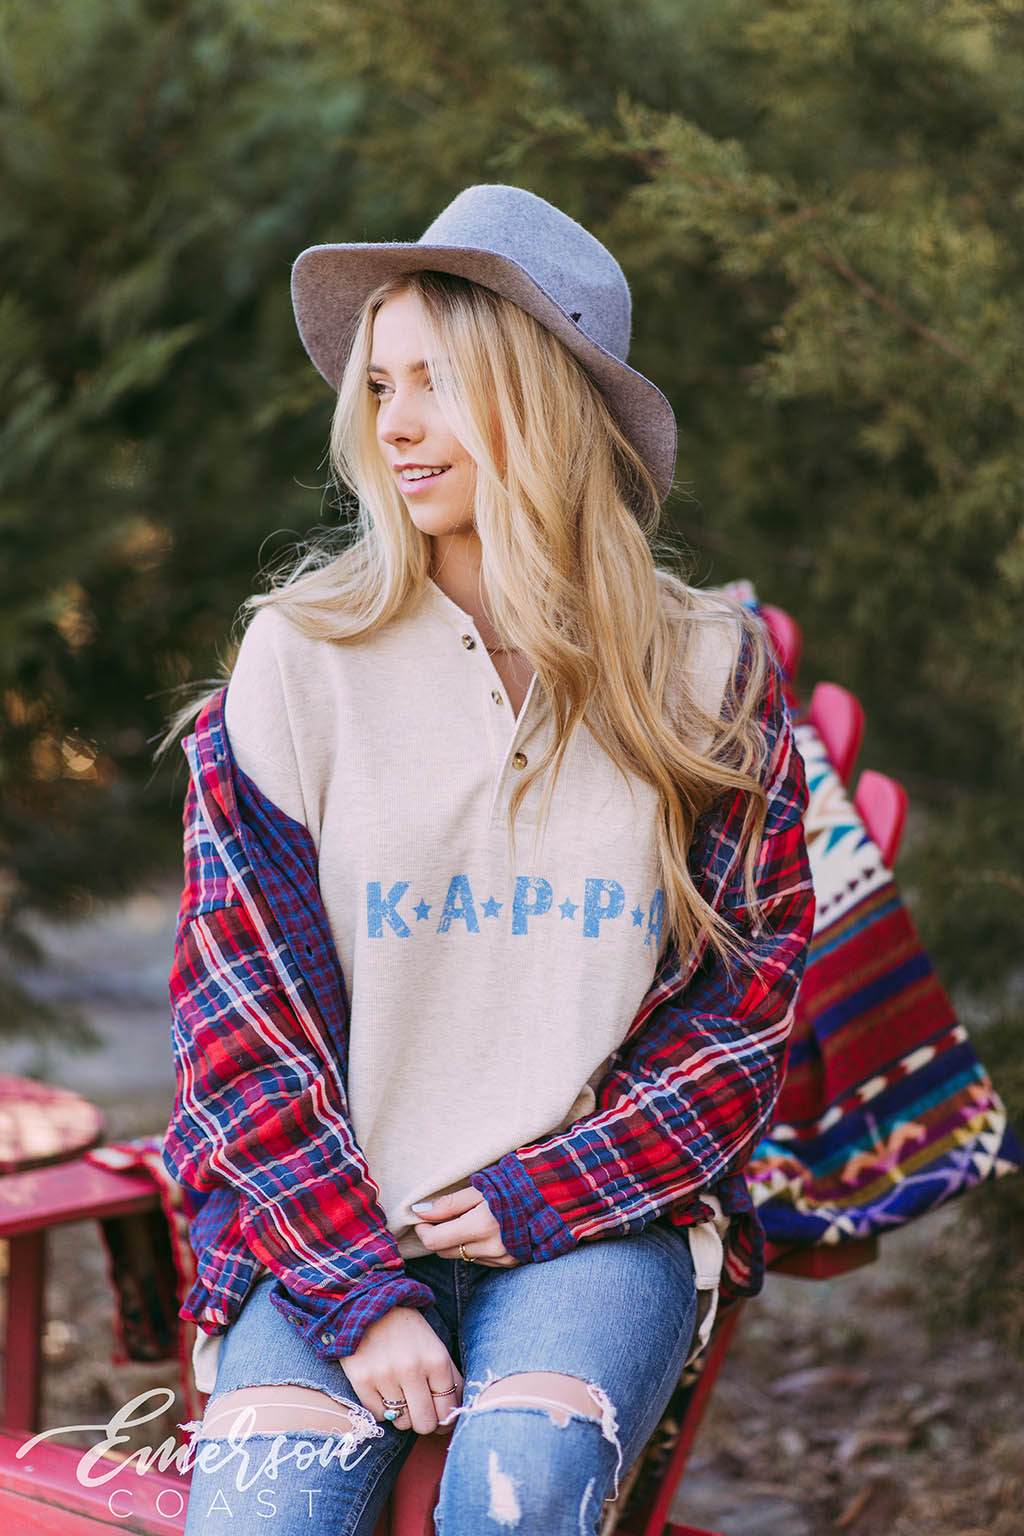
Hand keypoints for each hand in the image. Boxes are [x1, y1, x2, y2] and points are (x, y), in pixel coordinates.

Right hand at [339, 1305, 463, 1436]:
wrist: (369, 1304)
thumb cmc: (408, 1331)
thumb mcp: (435, 1348)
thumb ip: (449, 1379)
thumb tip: (453, 1414)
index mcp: (436, 1360)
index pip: (447, 1411)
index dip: (443, 1421)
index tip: (437, 1419)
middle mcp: (412, 1369)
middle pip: (425, 1423)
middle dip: (423, 1422)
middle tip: (418, 1411)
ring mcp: (386, 1376)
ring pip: (402, 1423)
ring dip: (402, 1414)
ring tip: (398, 1393)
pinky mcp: (362, 1380)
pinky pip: (378, 1416)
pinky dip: (381, 1408)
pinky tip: (381, 1389)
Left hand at [412, 1186, 520, 1266]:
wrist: (553, 1196)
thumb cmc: (514, 1185)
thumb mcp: (479, 1188)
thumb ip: (448, 1204)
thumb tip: (418, 1212)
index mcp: (480, 1226)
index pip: (434, 1241)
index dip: (422, 1230)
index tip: (422, 1217)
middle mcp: (490, 1247)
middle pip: (445, 1252)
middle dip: (438, 1235)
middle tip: (442, 1216)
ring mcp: (501, 1258)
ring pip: (462, 1256)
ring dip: (457, 1241)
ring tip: (469, 1219)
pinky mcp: (510, 1262)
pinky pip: (480, 1259)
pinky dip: (475, 1247)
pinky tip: (486, 1229)